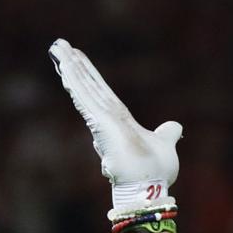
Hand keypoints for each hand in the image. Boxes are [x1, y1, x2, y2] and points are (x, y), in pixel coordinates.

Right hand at [49, 39, 180, 217]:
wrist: (149, 187)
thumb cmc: (154, 170)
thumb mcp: (164, 144)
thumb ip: (167, 134)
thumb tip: (175, 127)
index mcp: (120, 121)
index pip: (102, 93)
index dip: (90, 76)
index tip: (77, 58)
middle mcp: (107, 118)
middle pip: (88, 86)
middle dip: (75, 66)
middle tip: (60, 45)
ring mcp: (102, 120)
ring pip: (82, 88)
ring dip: (69, 67)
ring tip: (57, 47)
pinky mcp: (100, 122)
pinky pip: (84, 97)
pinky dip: (74, 81)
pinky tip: (63, 65)